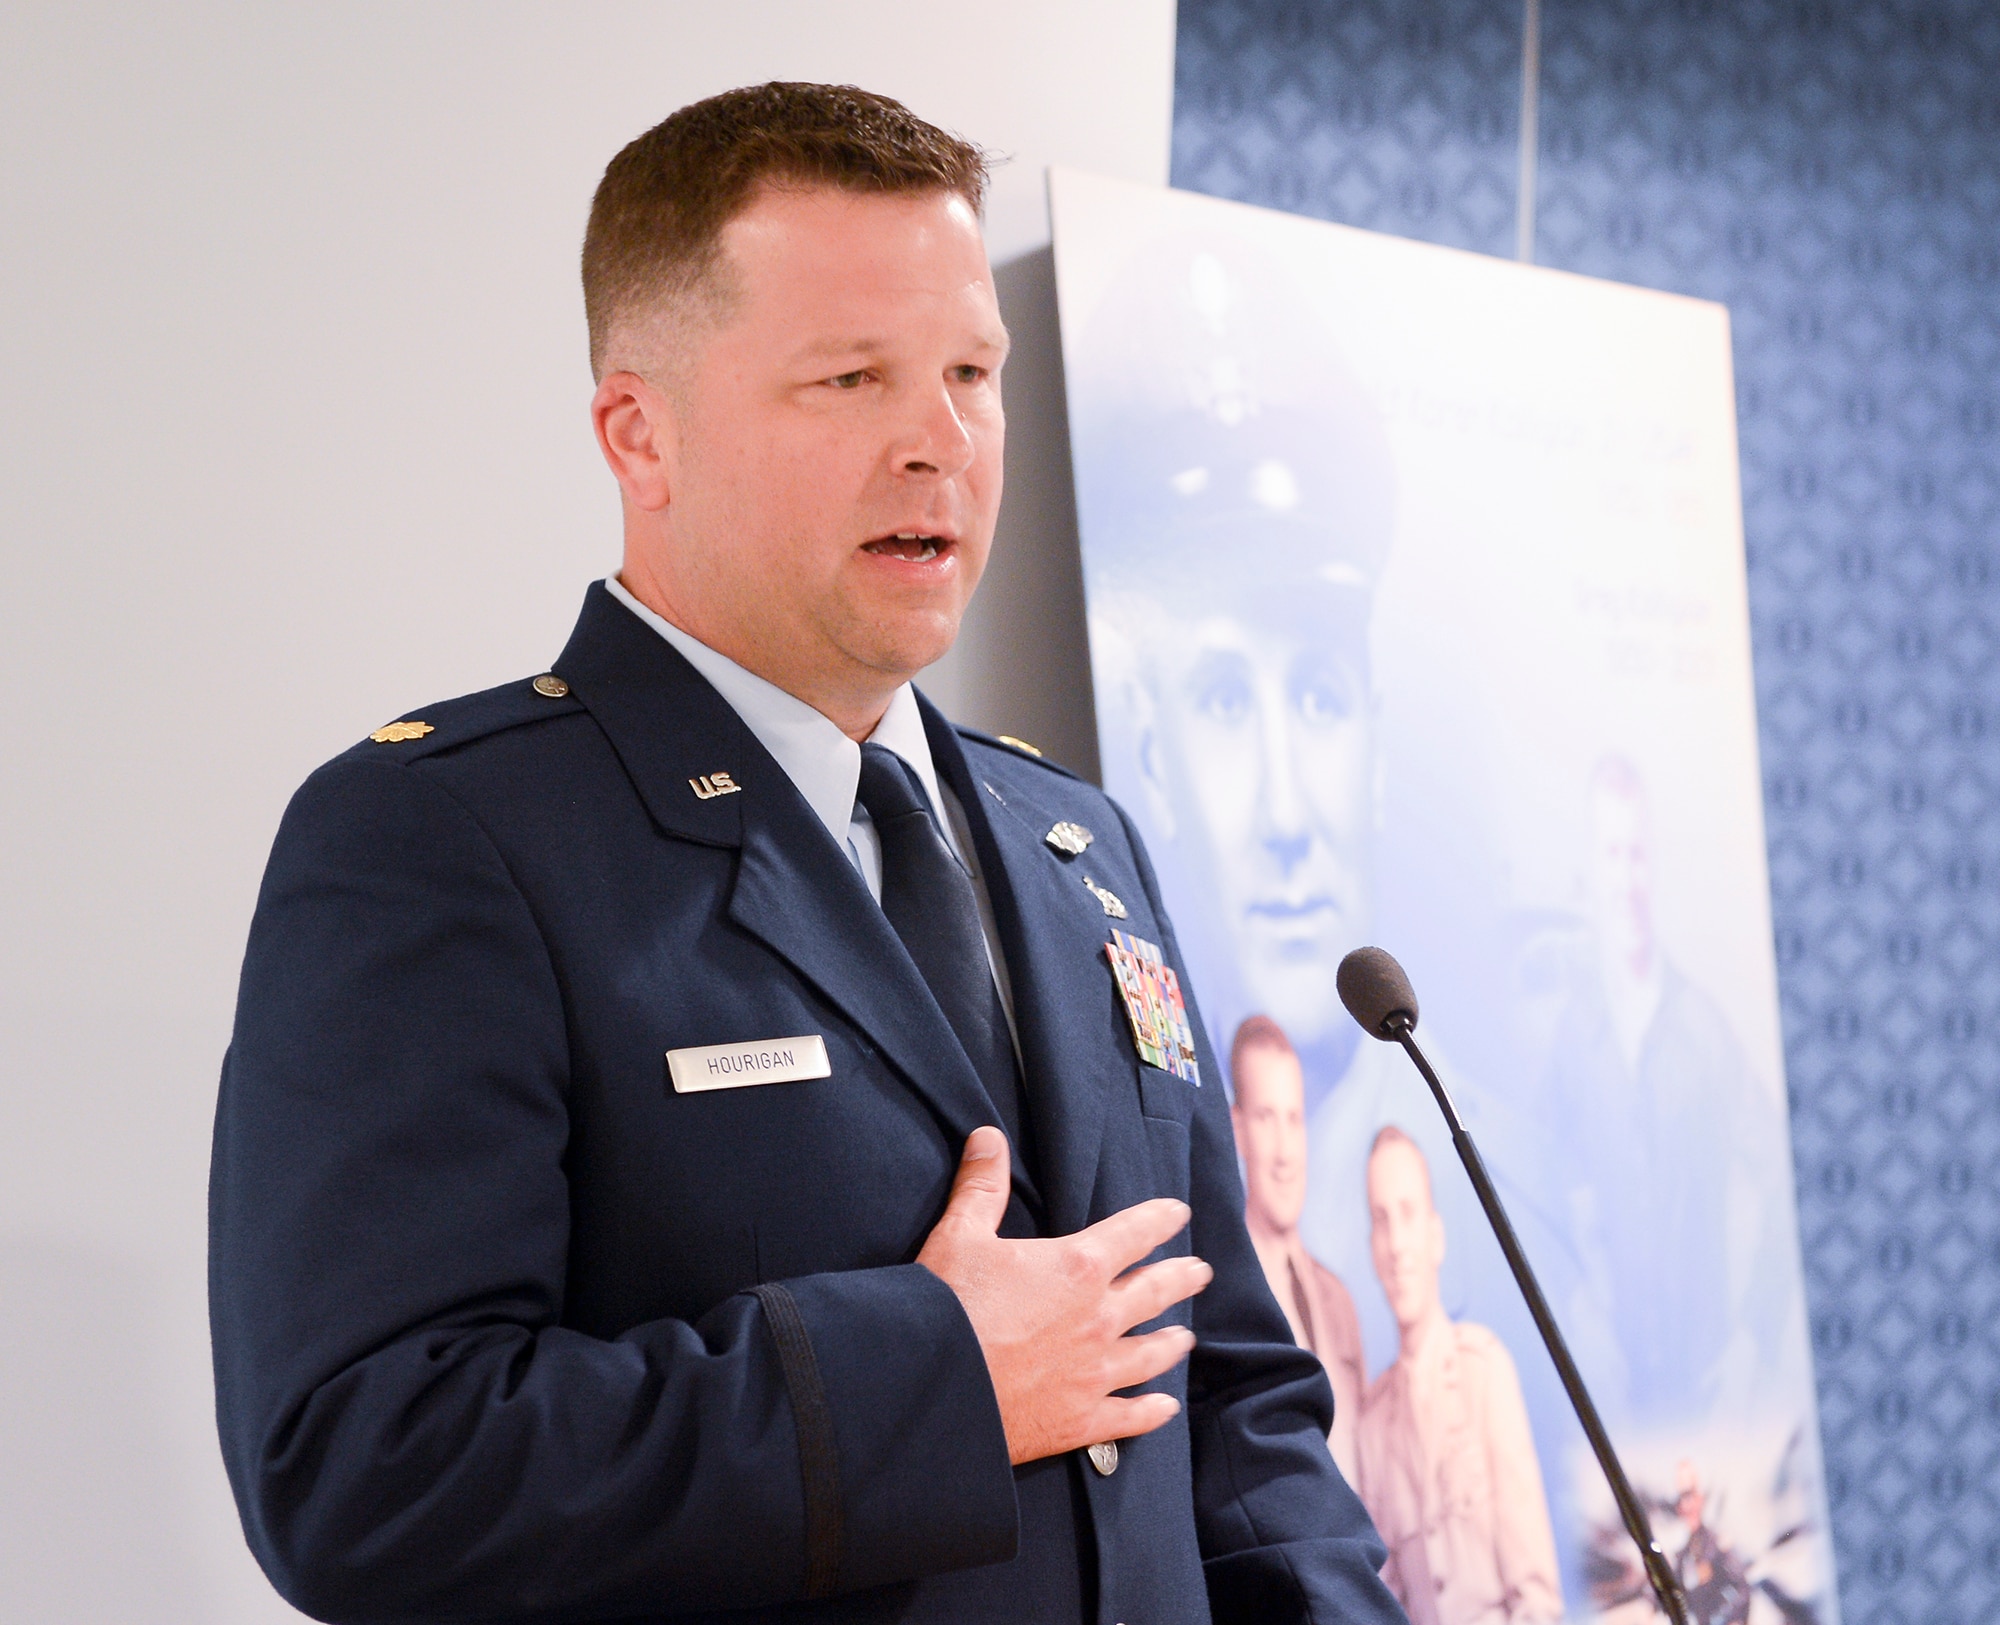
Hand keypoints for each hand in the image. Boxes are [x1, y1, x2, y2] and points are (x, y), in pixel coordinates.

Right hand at [917, 1126, 1211, 1464]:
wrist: (935, 1384)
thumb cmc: (948, 1305)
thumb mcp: (961, 1234)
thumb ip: (982, 1185)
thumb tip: (988, 1136)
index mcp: (1077, 1267)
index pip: (1133, 1232)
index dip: (1160, 1219)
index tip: (1179, 1213)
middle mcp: (1099, 1318)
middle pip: (1154, 1292)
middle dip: (1180, 1278)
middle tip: (1201, 1272)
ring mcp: (1095, 1373)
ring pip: (1150, 1354)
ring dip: (1171, 1343)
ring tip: (1186, 1338)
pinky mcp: (1082, 1420)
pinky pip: (1130, 1417)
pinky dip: (1151, 1412)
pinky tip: (1164, 1408)